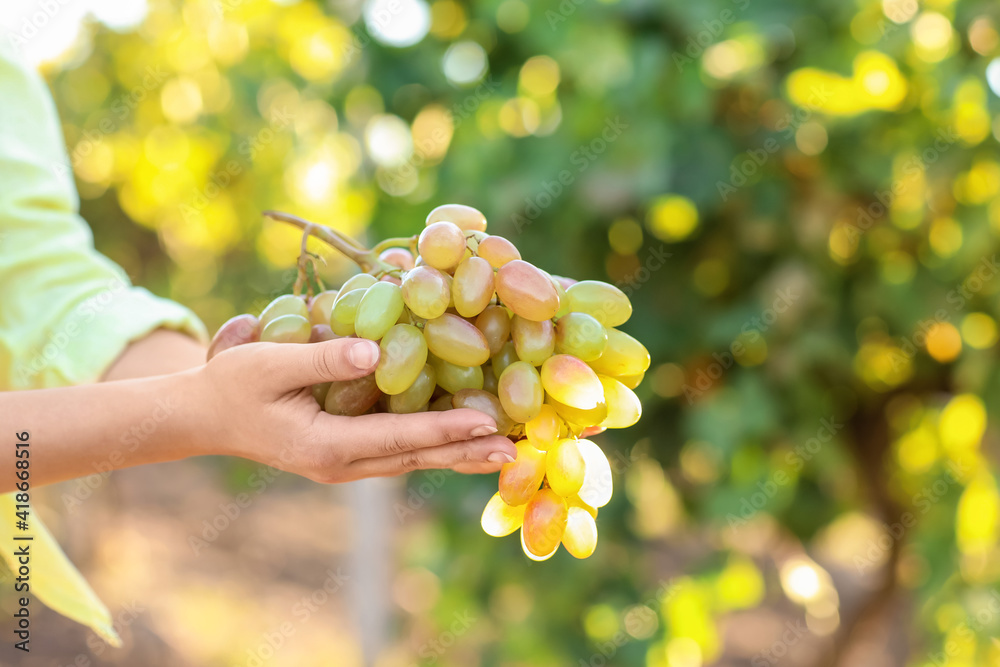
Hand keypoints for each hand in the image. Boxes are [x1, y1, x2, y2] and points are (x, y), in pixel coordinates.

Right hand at [186, 337, 517, 482]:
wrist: (201, 416)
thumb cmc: (231, 385)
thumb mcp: (268, 364)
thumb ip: (321, 359)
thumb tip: (373, 350)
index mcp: (325, 446)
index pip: (398, 437)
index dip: (444, 428)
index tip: (488, 423)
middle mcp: (341, 465)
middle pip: (415, 458)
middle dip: (466, 452)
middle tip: (518, 449)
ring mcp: (343, 465)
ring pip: (411, 460)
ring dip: (456, 454)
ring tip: (503, 452)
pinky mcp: (344, 455)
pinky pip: (397, 453)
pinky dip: (432, 447)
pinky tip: (459, 441)